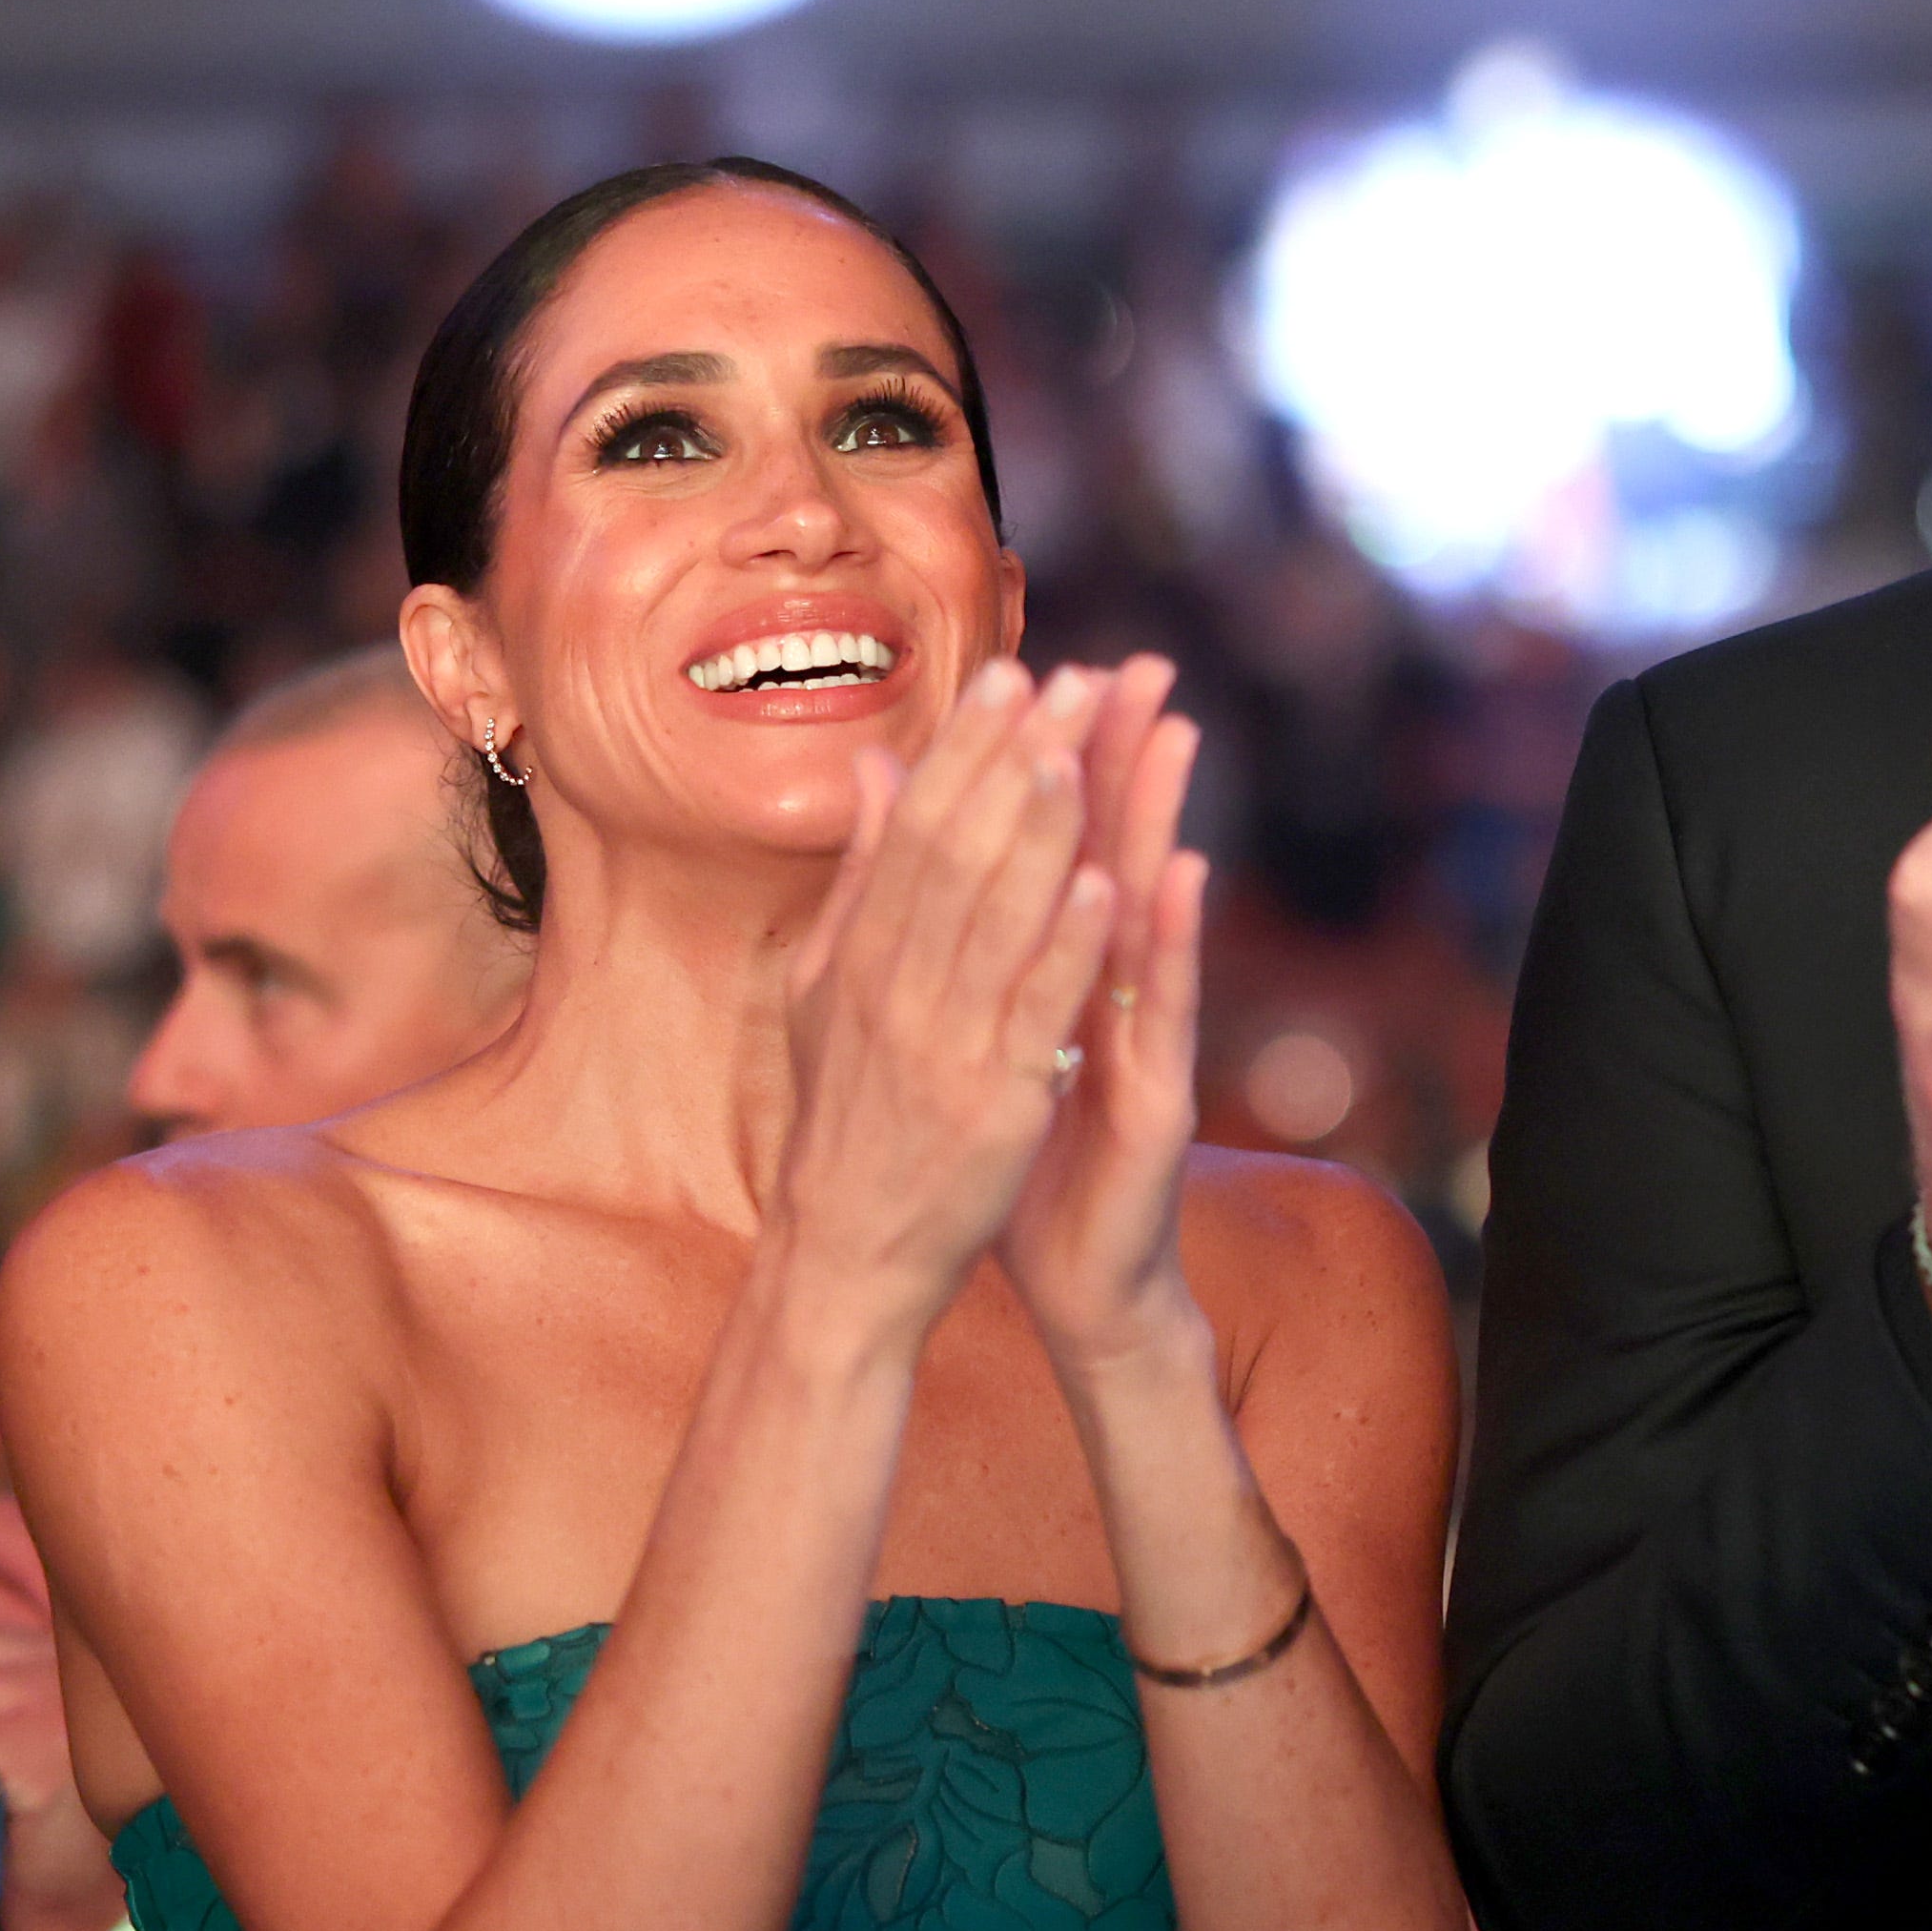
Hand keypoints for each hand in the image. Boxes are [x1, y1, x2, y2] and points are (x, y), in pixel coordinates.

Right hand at [777, 658, 1123, 1322]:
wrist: (845, 1256)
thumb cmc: (848, 1119)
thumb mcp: (826, 992)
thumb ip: (861, 880)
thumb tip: (878, 770)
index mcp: (857, 956)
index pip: (916, 829)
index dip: (966, 749)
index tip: (1010, 674)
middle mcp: (893, 987)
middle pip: (957, 853)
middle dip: (1012, 763)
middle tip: (1067, 680)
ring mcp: (941, 1044)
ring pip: (994, 917)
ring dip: (1040, 829)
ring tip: (1082, 750)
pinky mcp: (993, 1101)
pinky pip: (1035, 1009)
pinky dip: (1066, 944)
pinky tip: (1105, 883)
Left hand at [1001, 656, 1213, 1375]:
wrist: (1078, 1279)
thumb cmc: (1031, 1158)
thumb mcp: (990, 1041)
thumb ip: (977, 954)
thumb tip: (943, 874)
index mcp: (1058, 976)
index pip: (1061, 851)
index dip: (1060, 763)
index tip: (1055, 668)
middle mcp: (1112, 993)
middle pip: (1116, 855)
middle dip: (1126, 760)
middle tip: (1141, 665)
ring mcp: (1144, 1038)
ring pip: (1151, 913)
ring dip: (1161, 819)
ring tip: (1171, 731)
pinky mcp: (1161, 1093)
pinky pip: (1160, 1006)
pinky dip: (1161, 939)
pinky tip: (1167, 873)